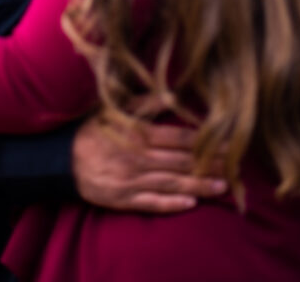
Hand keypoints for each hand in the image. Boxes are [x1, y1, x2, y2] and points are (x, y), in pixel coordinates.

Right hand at [72, 113, 227, 213]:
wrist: (63, 160)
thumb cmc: (93, 130)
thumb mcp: (115, 109)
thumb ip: (144, 104)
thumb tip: (170, 94)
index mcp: (139, 134)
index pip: (180, 138)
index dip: (206, 142)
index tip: (228, 142)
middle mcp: (139, 159)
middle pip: (182, 162)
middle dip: (211, 164)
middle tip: (236, 166)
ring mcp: (132, 181)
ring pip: (172, 183)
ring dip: (199, 185)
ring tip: (223, 187)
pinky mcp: (124, 199)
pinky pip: (152, 203)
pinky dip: (172, 204)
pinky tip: (191, 204)